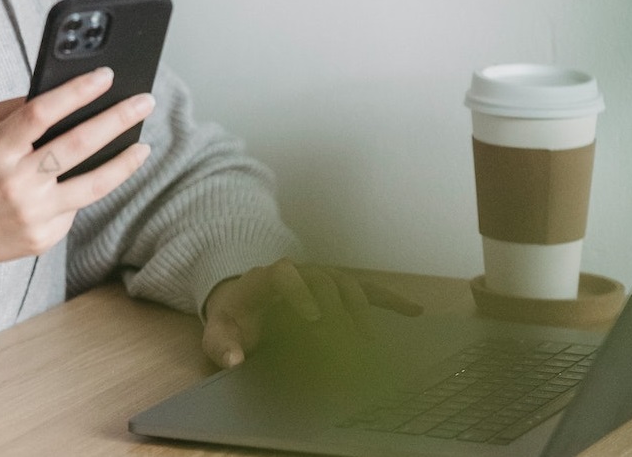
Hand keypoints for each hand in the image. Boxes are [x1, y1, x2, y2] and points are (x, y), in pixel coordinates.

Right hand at [0, 67, 153, 291]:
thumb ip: (9, 111)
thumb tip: (55, 95)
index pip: (41, 112)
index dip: (76, 91)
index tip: (105, 75)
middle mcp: (17, 181)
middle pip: (77, 145)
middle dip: (116, 119)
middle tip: (144, 101)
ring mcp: (32, 212)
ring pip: (92, 184)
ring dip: (124, 162)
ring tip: (143, 145)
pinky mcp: (43, 237)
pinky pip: (75, 208)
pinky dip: (85, 190)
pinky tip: (93, 178)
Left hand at [201, 259, 423, 368]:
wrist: (245, 303)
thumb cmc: (233, 318)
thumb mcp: (218, 332)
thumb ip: (221, 345)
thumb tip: (235, 360)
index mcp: (267, 277)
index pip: (286, 273)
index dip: (301, 292)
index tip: (313, 319)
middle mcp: (299, 271)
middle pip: (323, 279)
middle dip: (336, 307)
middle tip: (344, 340)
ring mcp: (320, 279)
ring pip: (348, 285)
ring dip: (362, 311)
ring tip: (369, 342)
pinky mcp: (337, 291)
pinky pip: (366, 291)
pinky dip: (390, 300)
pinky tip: (414, 311)